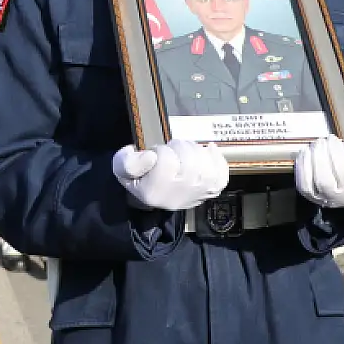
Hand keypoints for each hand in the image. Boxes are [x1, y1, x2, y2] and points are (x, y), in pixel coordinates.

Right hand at [112, 140, 229, 210]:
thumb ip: (127, 162)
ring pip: (204, 160)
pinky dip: (216, 158)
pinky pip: (221, 171)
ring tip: (183, 154)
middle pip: (188, 158)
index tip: (154, 155)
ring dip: (193, 150)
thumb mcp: (122, 168)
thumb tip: (150, 156)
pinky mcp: (213, 189)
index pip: (166, 159)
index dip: (160, 150)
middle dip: (177, 148)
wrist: (156, 196)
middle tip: (170, 153)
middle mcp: (181, 193)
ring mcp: (200, 192)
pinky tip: (207, 150)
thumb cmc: (140, 177)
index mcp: (156, 190)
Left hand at [293, 135, 343, 208]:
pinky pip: (305, 184)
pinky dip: (303, 166)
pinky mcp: (313, 197)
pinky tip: (307, 152)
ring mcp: (332, 199)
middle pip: (342, 173)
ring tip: (318, 144)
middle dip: (334, 150)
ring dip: (318, 157)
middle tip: (329, 138)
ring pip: (323, 180)